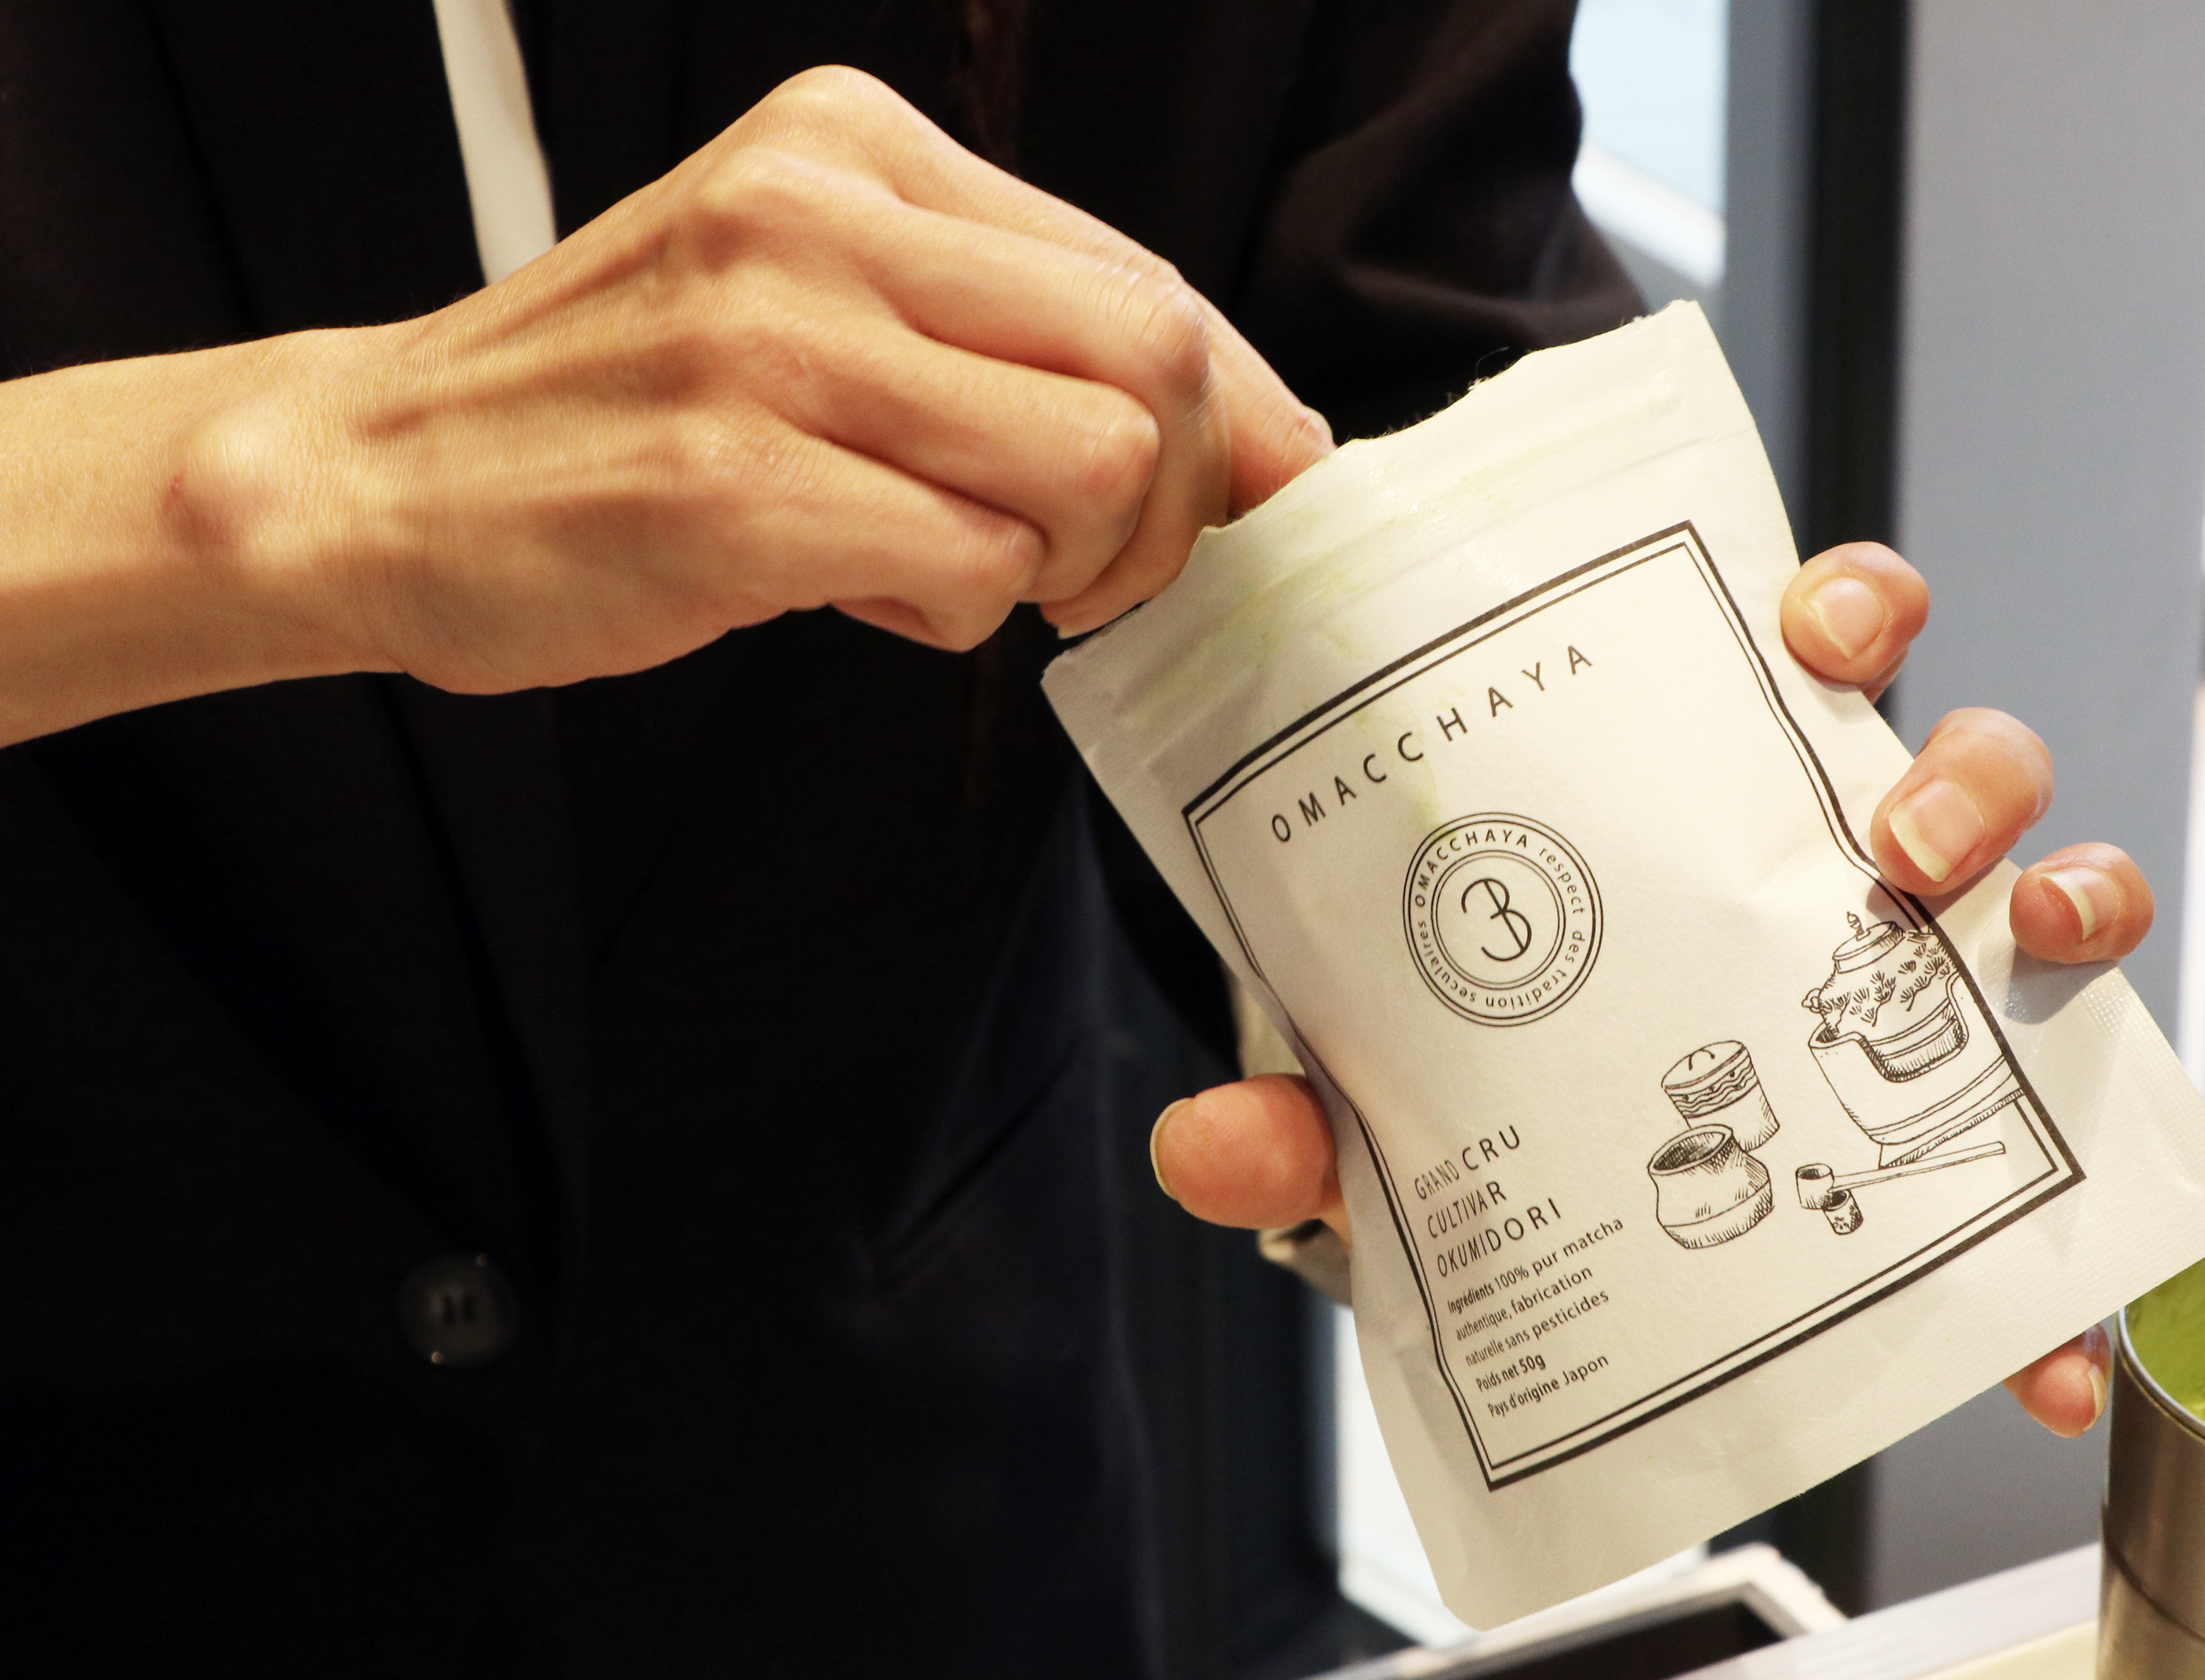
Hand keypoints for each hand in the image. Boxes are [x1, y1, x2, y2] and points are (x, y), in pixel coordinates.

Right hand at [0, 67, 1331, 742]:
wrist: (373, 475)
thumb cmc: (616, 402)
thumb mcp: (806, 290)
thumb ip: (997, 327)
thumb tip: (1236, 424)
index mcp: (854, 146)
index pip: (1144, 275)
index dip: (1240, 411)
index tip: (1256, 494)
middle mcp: (819, 216)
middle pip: (1157, 360)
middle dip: (1181, 500)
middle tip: (1107, 568)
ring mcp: (771, 345)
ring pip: (1094, 464)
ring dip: (1069, 563)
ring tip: (964, 566)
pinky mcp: (732, 484)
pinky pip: (974, 565)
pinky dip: (960, 609)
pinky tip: (867, 588)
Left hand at [1149, 542, 2151, 1438]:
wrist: (1567, 1243)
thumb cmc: (1510, 1094)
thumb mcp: (1396, 1093)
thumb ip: (1309, 1111)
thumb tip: (1211, 1145)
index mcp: (1722, 803)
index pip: (1813, 650)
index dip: (1847, 607)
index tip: (1814, 628)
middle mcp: (1851, 869)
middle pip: (1967, 757)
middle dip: (1967, 774)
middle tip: (1897, 843)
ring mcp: (1940, 983)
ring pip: (2068, 884)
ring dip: (2072, 902)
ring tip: (2005, 965)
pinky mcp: (1987, 1127)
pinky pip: (2074, 1160)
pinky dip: (2076, 1267)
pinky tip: (2044, 1350)